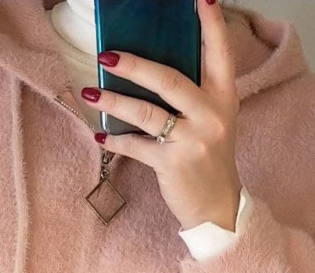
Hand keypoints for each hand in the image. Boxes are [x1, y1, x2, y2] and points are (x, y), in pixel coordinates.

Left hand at [82, 0, 241, 231]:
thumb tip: (153, 65)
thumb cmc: (209, 158)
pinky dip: (115, 139)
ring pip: (146, 113)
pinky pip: (136, 146)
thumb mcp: (214, 120)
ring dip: (114, 101)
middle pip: (169, 80)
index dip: (210, 24)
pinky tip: (100, 133)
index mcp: (225, 97)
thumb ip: (195, 92)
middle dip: (134, 65)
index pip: (219, 53)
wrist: (217, 207)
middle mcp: (211, 115)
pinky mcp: (173, 164)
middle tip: (106, 55)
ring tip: (89, 93)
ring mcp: (193, 140)